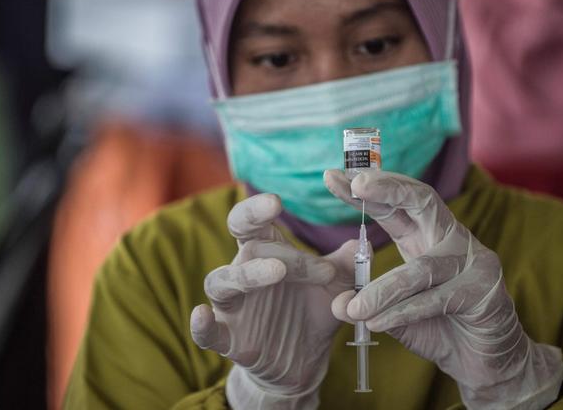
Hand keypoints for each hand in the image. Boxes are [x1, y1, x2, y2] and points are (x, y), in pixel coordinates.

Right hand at [190, 193, 354, 409]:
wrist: (304, 360)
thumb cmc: (313, 311)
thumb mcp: (336, 287)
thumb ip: (346, 265)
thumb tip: (362, 243)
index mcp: (266, 253)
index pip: (250, 223)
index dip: (256, 210)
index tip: (276, 202)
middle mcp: (244, 272)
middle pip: (247, 249)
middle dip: (280, 252)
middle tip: (320, 267)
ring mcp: (233, 306)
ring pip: (222, 281)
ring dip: (246, 274)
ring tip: (277, 272)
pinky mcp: (229, 338)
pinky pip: (207, 331)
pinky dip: (201, 324)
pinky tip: (201, 314)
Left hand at [324, 170, 562, 409]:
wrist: (488, 364)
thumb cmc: (441, 330)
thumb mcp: (396, 313)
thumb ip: (370, 304)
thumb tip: (337, 305)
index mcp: (428, 236)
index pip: (396, 205)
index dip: (366, 190)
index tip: (331, 177)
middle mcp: (452, 239)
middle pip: (422, 200)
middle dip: (387, 187)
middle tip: (356, 182)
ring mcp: (473, 261)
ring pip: (420, 268)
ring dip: (381, 290)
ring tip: (352, 308)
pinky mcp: (484, 292)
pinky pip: (436, 299)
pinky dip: (403, 312)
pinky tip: (378, 323)